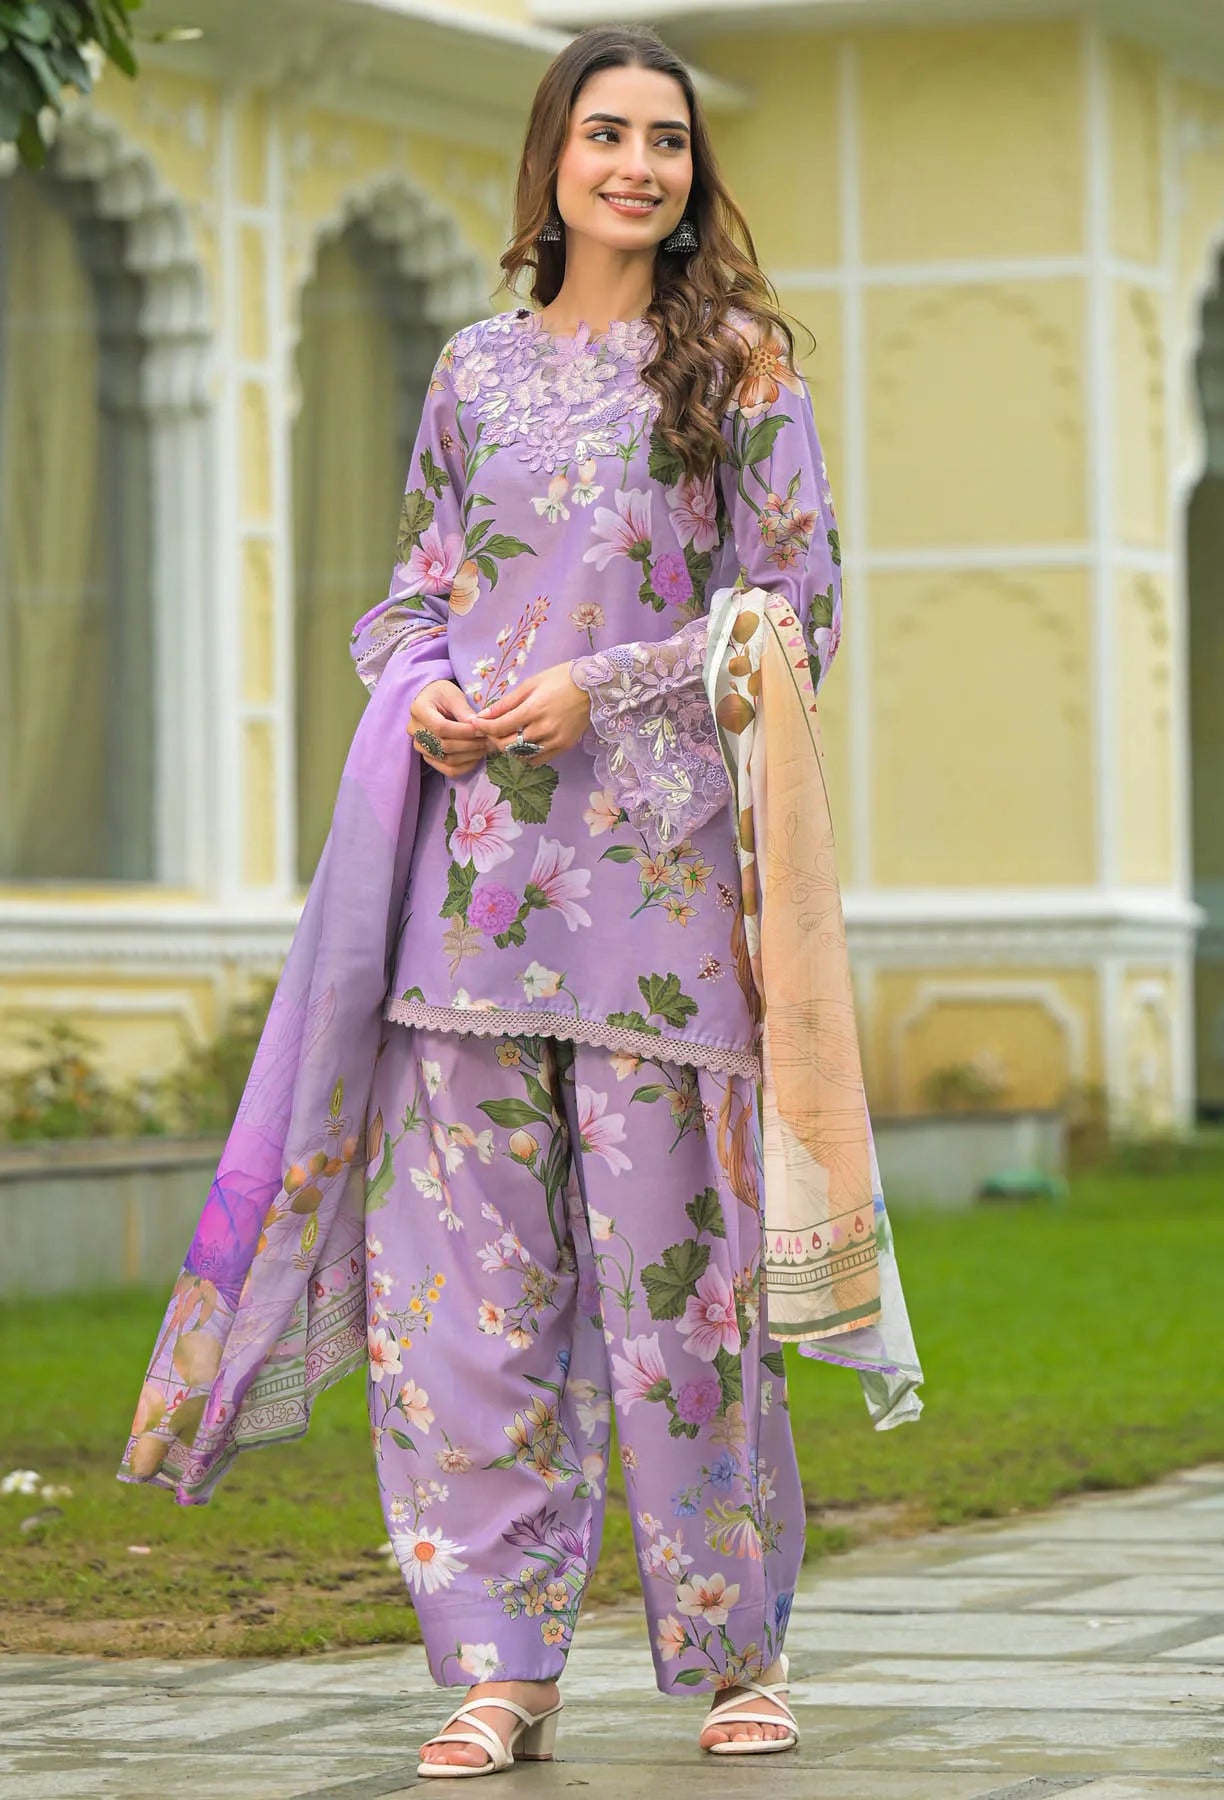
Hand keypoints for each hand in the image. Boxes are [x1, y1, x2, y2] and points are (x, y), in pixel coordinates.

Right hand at [408, 679, 489, 775]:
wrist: (431, 701)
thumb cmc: (443, 694)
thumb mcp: (453, 695)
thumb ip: (464, 710)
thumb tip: (476, 725)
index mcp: (419, 710)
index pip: (441, 727)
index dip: (464, 731)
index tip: (482, 729)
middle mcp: (414, 730)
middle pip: (444, 745)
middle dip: (470, 744)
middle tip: (489, 739)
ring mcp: (420, 746)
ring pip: (447, 759)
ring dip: (470, 755)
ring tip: (486, 747)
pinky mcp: (428, 757)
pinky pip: (448, 770)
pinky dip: (465, 766)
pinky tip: (477, 757)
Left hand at [475, 662, 591, 767]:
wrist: (594, 687)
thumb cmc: (561, 679)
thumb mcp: (531, 684)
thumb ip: (506, 703)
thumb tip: (484, 715)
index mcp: (534, 709)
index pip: (500, 727)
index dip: (483, 727)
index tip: (476, 724)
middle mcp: (544, 728)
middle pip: (508, 745)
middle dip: (494, 739)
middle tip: (490, 731)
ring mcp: (555, 740)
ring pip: (522, 755)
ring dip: (509, 748)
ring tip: (507, 737)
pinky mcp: (564, 746)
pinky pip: (538, 759)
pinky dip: (526, 755)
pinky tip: (524, 744)